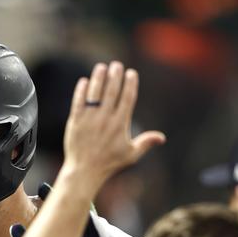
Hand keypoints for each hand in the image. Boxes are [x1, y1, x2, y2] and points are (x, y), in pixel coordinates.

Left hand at [63, 62, 164, 190]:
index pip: (127, 98)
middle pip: (111, 92)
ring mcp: (89, 120)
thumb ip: (146, 143)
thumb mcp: (131, 155)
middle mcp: (105, 119)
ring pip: (94, 94)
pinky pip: (78, 102)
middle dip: (115, 76)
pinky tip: (84, 81)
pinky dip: (81, 91)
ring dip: (98, 79)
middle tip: (116, 65)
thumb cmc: (109, 164)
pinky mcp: (75, 122)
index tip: (131, 73)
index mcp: (120, 124)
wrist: (84, 171)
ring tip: (101, 67)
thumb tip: (162, 137)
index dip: (130, 84)